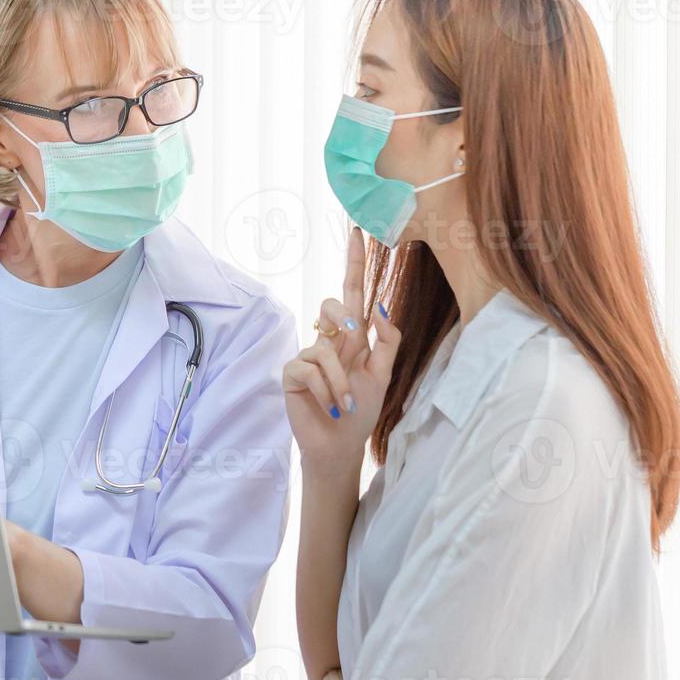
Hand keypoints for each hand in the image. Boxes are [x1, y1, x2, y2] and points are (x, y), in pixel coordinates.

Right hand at [282, 229, 400, 474]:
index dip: (355, 264)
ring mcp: (308, 355)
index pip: (353, 294)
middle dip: (343, 319)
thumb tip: (382, 308)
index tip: (357, 233)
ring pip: (326, 348)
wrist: (340, 446)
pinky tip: (330, 406)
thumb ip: (387, 342)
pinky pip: (309, 368)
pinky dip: (326, 389)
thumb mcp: (382, 376)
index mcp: (352, 338)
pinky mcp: (292, 373)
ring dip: (342, 381)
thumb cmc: (360, 411)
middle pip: (332, 306)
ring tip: (346, 404)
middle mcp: (329, 340)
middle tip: (354, 338)